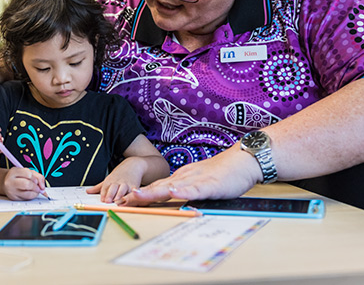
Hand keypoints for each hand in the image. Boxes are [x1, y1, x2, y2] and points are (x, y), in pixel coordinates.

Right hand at [3, 168, 47, 200]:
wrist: (6, 182)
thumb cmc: (19, 176)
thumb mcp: (27, 172)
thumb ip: (38, 177)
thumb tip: (43, 188)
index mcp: (14, 172)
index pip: (28, 174)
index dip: (35, 178)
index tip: (36, 180)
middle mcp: (11, 181)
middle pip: (27, 184)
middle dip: (36, 187)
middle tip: (38, 187)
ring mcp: (11, 191)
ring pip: (28, 194)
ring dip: (35, 193)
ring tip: (35, 190)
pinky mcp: (13, 198)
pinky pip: (26, 199)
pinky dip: (32, 196)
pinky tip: (31, 193)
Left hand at [86, 157, 144, 202]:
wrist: (133, 166)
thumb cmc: (119, 175)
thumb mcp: (108, 179)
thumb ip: (98, 187)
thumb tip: (88, 191)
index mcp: (110, 181)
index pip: (105, 188)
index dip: (104, 194)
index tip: (102, 200)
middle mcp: (117, 182)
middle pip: (113, 188)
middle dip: (110, 194)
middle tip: (108, 201)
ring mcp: (126, 184)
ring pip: (123, 189)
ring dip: (120, 195)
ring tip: (118, 201)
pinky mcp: (134, 186)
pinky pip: (133, 191)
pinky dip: (132, 194)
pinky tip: (131, 197)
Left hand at [120, 148, 261, 205]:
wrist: (243, 161)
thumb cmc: (223, 173)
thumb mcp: (199, 181)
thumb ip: (185, 188)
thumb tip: (170, 196)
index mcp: (181, 178)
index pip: (156, 188)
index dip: (139, 194)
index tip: (123, 201)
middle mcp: (184, 178)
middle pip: (158, 187)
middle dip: (138, 195)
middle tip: (120, 202)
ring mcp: (196, 180)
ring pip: (171, 186)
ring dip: (153, 193)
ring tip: (136, 197)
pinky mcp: (210, 184)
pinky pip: (194, 188)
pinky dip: (182, 190)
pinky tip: (173, 192)